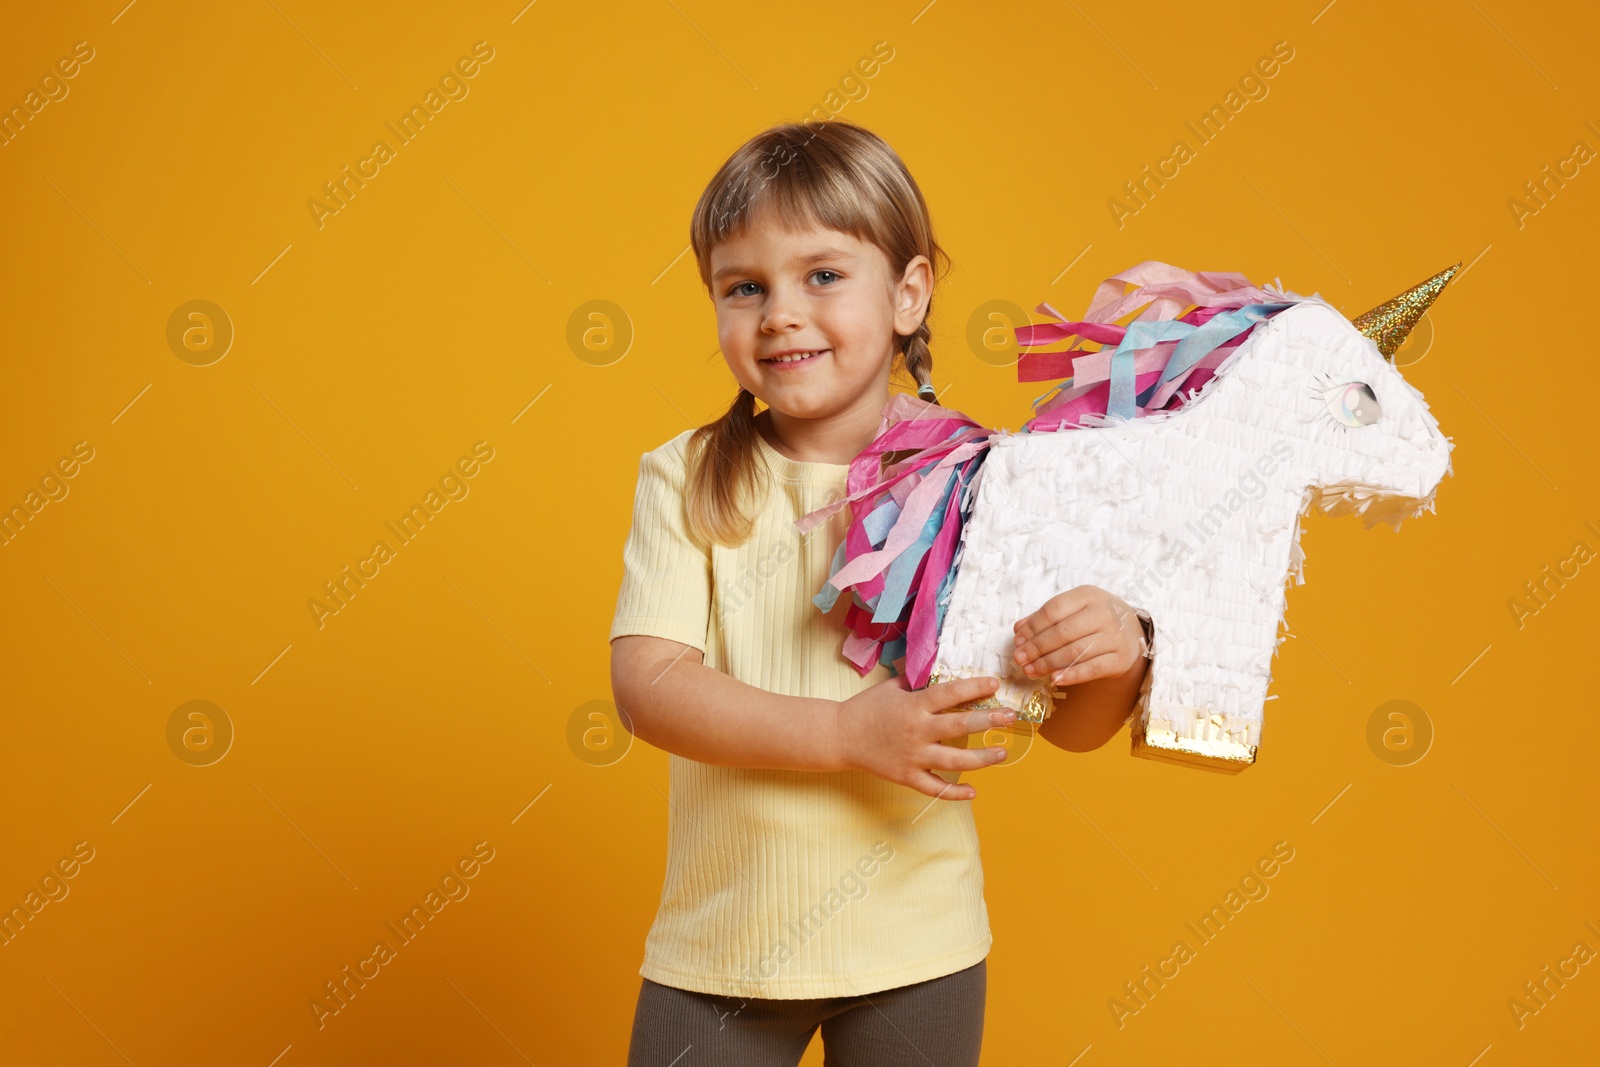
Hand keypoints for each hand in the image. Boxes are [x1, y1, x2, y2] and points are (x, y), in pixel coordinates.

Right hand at [832, 675, 1015, 800]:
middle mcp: (917, 731)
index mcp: (914, 705)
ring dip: (982, 758)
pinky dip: (955, 792)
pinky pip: (936, 788)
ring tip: (1002, 753)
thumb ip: (918, 681)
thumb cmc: (866, 708)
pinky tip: (973, 791)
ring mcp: (913, 756)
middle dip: (989, 720)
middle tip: (1011, 717)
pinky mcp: (907, 776)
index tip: (994, 685)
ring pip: (955, 759)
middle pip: (961, 725)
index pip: (950, 694)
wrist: (840, 736)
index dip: (974, 688)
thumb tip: (941, 668)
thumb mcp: (891, 687)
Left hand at [1011, 585, 1149, 686]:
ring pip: (1074, 652)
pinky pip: (1092, 668)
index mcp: (1088, 595)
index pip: (1053, 610)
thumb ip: (1046, 617)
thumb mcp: (1074, 609)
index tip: (1017, 641)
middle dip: (1036, 647)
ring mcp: (1114, 636)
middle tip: (1019, 659)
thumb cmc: (1095, 619)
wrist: (1132, 633)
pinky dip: (1071, 675)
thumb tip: (1019, 630)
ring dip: (1048, 663)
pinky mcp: (1120, 658)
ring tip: (1030, 670)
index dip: (1032, 627)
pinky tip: (1054, 679)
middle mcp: (1103, 613)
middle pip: (1062, 632)